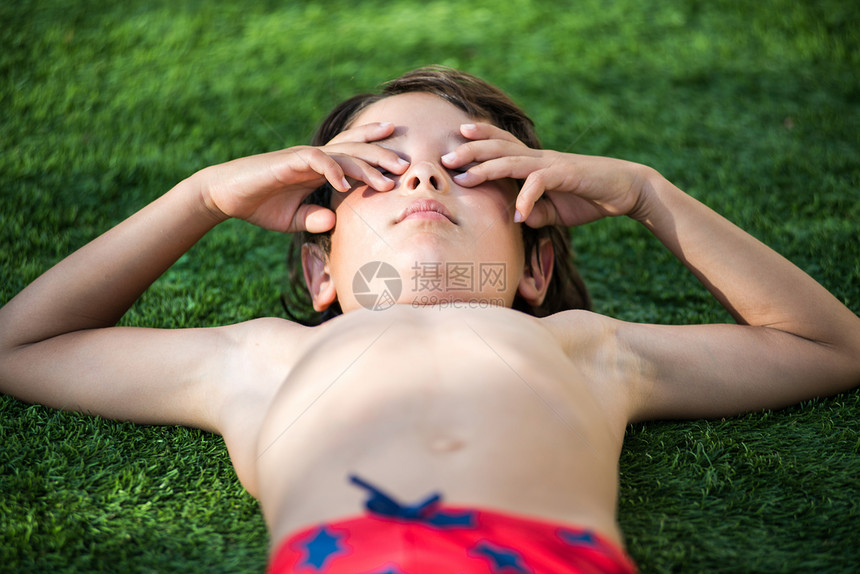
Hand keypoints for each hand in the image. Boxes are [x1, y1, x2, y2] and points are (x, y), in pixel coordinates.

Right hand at [196, 122, 408, 232]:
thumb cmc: (261, 205)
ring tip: (387, 182)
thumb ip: (315, 219)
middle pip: (356, 148)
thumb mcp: (294, 218)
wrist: (226, 196)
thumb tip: (334, 223)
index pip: (353, 153)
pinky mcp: (288, 161)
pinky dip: (333, 170)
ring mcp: (302, 156)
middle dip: (382, 155)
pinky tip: (346, 184)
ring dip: (366, 166)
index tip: (402, 159)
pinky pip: (316, 160)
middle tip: (407, 165)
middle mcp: (315, 157)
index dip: (377, 150)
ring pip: (342, 153)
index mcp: (320, 167)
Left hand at [443, 123, 655, 226]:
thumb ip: (534, 212)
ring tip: (466, 178)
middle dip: (471, 150)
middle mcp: (539, 158)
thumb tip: (516, 219)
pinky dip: (526, 200)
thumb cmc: (587, 197)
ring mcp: (552, 164)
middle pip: (499, 147)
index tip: (456, 138)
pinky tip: (517, 215)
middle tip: (446, 157)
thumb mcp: (554, 210)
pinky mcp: (566, 175)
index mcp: (535, 162)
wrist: (626, 189)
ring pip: (513, 160)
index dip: (480, 137)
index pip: (502, 144)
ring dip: (487, 168)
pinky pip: (540, 183)